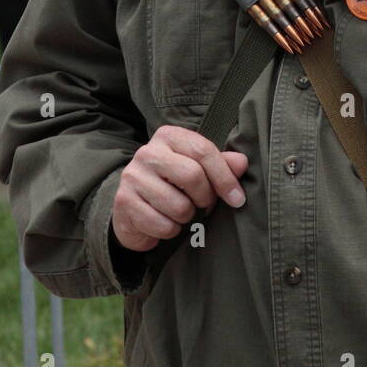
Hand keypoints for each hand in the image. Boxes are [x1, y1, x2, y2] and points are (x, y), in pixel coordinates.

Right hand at [111, 125, 249, 251]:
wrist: (132, 207)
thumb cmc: (173, 184)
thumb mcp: (198, 169)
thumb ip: (221, 164)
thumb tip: (242, 162)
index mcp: (169, 136)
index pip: (203, 151)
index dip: (225, 177)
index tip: (237, 199)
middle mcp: (147, 152)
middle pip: (192, 176)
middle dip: (206, 198)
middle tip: (205, 205)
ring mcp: (133, 177)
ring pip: (179, 206)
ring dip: (187, 217)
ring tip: (182, 212)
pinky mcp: (124, 202)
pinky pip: (163, 225)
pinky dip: (171, 230)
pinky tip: (165, 222)